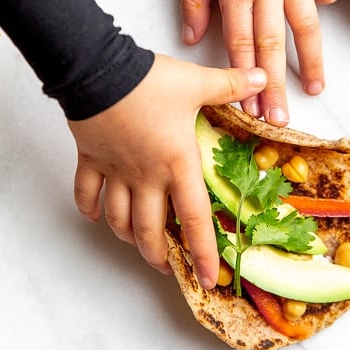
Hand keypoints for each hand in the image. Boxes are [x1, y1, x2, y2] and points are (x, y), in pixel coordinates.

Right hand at [68, 54, 266, 289]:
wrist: (99, 70)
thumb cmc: (148, 81)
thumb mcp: (197, 82)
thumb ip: (231, 84)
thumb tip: (262, 78)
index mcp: (177, 164)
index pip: (195, 220)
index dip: (204, 253)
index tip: (208, 279)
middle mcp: (146, 176)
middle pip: (150, 231)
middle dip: (159, 255)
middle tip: (169, 266)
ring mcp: (115, 171)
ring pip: (119, 219)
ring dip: (128, 237)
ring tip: (137, 244)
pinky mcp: (91, 159)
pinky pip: (86, 193)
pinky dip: (90, 209)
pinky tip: (96, 216)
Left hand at [181, 0, 340, 126]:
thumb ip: (194, 0)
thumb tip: (193, 40)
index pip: (241, 46)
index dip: (246, 82)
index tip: (250, 110)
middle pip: (274, 46)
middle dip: (277, 88)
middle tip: (282, 120)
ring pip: (306, 26)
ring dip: (312, 61)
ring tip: (317, 88)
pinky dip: (326, 3)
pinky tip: (328, 22)